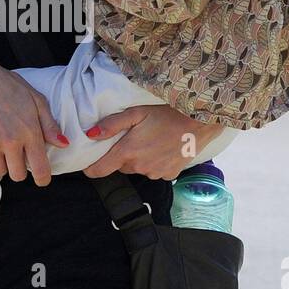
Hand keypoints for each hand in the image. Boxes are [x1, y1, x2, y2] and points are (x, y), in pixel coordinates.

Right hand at [0, 51, 69, 185]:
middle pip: (18, 175)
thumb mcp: (36, 100)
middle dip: (21, 170)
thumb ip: (50, 125)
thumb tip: (64, 145)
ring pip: (0, 173)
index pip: (40, 169)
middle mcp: (11, 140)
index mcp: (30, 131)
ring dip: (3, 167)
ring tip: (4, 153)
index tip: (42, 179)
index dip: (43, 178)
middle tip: (19, 158)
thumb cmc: (9, 87)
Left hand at [81, 104, 226, 180]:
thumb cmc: (166, 113)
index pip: (99, 171)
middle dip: (122, 155)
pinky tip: (164, 148)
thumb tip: (90, 135)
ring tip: (152, 140)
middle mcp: (140, 167)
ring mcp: (155, 173)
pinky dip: (155, 163)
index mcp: (128, 152)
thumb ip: (112, 125)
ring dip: (140, 159)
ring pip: (138, 169)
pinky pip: (155, 171)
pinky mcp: (169, 175)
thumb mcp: (136, 112)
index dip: (91, 167)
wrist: (199, 121)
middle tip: (133, 138)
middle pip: (121, 166)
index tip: (89, 162)